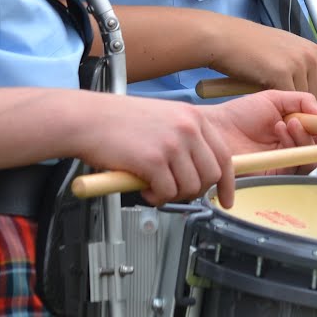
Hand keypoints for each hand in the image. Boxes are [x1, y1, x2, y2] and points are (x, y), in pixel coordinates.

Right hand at [78, 91, 316, 207]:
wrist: (88, 119)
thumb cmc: (119, 122)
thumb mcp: (164, 119)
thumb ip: (186, 141)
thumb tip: (199, 171)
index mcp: (194, 117)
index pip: (224, 155)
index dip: (227, 182)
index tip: (226, 198)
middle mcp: (188, 129)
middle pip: (211, 175)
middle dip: (195, 191)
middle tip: (175, 190)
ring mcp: (173, 144)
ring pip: (191, 187)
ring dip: (172, 194)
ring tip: (154, 187)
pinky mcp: (154, 160)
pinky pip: (167, 192)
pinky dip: (156, 197)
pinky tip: (144, 188)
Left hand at [201, 90, 316, 203]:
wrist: (216, 128)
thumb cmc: (239, 114)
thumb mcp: (274, 98)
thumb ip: (301, 100)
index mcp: (294, 128)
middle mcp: (292, 145)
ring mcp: (286, 159)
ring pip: (313, 156)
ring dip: (307, 137)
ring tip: (290, 121)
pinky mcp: (277, 172)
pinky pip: (297, 163)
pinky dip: (295, 144)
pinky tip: (282, 128)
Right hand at [205, 21, 316, 102]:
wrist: (226, 38)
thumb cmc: (250, 47)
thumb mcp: (285, 52)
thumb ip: (301, 69)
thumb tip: (313, 96)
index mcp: (314, 51)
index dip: (315, 100)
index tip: (300, 106)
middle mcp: (311, 56)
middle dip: (305, 108)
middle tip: (283, 107)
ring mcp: (298, 63)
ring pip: (306, 103)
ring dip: (291, 108)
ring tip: (272, 101)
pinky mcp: (282, 73)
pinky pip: (289, 102)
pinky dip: (279, 107)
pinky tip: (265, 99)